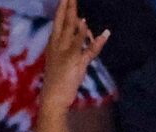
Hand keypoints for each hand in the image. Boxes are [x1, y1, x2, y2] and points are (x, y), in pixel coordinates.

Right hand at [38, 0, 109, 120]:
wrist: (52, 98)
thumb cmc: (56, 80)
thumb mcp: (60, 59)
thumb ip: (69, 45)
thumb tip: (81, 29)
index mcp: (53, 44)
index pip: (58, 22)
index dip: (62, 8)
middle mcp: (58, 46)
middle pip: (64, 22)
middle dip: (68, 7)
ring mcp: (67, 53)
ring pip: (73, 32)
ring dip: (77, 18)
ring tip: (78, 5)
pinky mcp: (76, 63)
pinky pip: (88, 50)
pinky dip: (97, 42)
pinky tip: (104, 33)